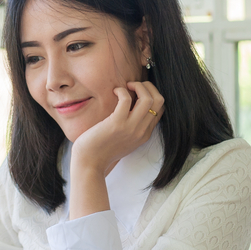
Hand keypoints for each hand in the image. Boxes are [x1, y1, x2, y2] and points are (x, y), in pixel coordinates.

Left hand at [68, 81, 163, 219]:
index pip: (160, 109)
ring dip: (138, 86)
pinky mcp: (117, 123)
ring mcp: (131, 127)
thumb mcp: (124, 140)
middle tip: (133, 86)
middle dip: (148, 87)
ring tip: (126, 87)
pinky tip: (114, 92)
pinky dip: (121, 90)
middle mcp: (142, 131)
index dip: (152, 94)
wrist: (90, 163)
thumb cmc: (102, 150)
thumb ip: (132, 127)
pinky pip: (126, 99)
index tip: (138, 92)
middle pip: (159, 101)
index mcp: (145, 134)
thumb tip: (131, 105)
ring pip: (148, 98)